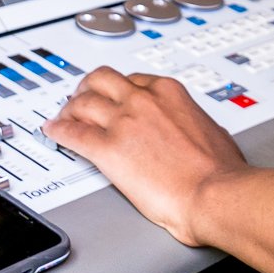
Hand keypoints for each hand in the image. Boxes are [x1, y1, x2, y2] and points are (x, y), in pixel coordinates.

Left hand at [43, 67, 248, 246]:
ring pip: (82, 102)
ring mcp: (123, 122)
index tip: (114, 96)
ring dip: (69, 108)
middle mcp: (142, 100)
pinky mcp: (107, 150)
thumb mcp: (213, 130)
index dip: (118, 89)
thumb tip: (198, 130)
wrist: (213, 193)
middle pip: (101, 80)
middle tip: (81, 97)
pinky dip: (59, 130)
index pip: (132, 79)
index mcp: (168, 92)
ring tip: (63, 115)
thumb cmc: (220, 170)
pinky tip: (53, 132)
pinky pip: (73, 133)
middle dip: (88, 87)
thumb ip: (196, 124)